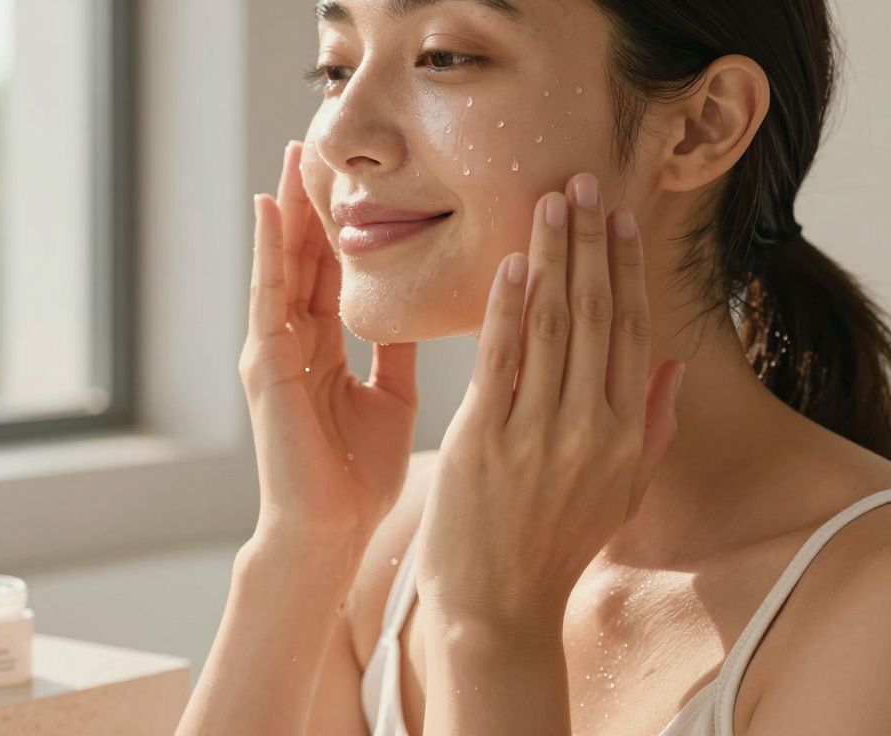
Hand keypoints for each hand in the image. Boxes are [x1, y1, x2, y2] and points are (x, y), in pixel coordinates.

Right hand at [240, 141, 419, 550]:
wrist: (330, 531)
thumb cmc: (357, 476)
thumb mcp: (388, 395)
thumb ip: (393, 349)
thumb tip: (417, 307)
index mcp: (322, 350)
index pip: (331, 273)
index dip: (340, 227)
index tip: (353, 179)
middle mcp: (292, 343)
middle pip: (303, 259)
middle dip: (309, 204)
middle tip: (315, 146)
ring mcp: (273, 352)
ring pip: (282, 267)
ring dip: (285, 211)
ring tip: (291, 159)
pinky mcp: (266, 365)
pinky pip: (268, 297)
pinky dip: (268, 253)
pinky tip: (269, 211)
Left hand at [414, 172, 683, 631]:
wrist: (497, 609)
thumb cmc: (553, 548)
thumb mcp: (621, 493)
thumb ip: (654, 427)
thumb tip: (676, 366)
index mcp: (626, 435)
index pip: (633, 332)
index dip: (627, 269)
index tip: (620, 218)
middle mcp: (591, 427)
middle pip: (597, 315)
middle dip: (591, 243)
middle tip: (583, 182)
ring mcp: (540, 432)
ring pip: (554, 325)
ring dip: (554, 257)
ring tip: (550, 201)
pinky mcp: (486, 438)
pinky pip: (502, 358)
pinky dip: (509, 307)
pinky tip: (513, 263)